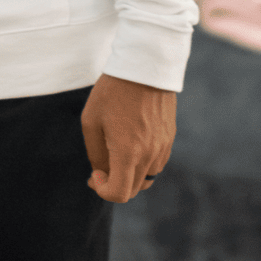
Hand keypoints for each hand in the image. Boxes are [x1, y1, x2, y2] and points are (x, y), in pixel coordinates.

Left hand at [80, 73, 174, 202]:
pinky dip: (142, 164)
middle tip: (99, 169)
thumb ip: (96, 154)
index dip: (103, 191)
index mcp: (128, 152)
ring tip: (115, 155)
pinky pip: (156, 163)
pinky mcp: (169, 138)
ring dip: (130, 175)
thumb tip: (101, 173)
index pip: (119, 194)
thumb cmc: (112, 92)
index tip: (94, 174)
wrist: (144, 67)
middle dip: (114, 184)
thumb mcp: (91, 121)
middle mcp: (149, 154)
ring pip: (147, 178)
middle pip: (133, 189)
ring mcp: (163, 147)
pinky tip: (131, 145)